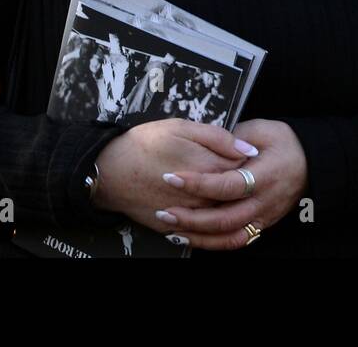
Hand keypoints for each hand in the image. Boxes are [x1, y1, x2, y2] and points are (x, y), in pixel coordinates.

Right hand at [92, 118, 256, 232]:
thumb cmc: (144, 143)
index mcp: (208, 167)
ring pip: (219, 213)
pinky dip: (205, 219)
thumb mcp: (181, 128)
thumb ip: (218, 138)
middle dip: (238, 183)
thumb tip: (250, 150)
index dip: (245, 161)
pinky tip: (201, 204)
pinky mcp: (173, 226)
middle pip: (236, 194)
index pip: (244, 168)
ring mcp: (188, 214)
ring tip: (214, 186)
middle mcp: (202, 196)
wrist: (107, 172)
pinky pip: (199, 229)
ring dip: (223, 202)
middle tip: (227, 170)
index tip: (239, 154)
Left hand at [154, 118, 307, 250]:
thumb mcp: (262, 129)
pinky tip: (190, 237)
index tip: (171, 177)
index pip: (227, 185)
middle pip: (224, 219)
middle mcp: (264, 201)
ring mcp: (263, 217)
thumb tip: (209, 148)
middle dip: (190, 218)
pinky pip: (235, 241)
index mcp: (265, 175)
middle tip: (164, 211)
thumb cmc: (284, 142)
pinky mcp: (261, 225)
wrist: (311, 162)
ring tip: (171, 229)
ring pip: (228, 237)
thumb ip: (234, 138)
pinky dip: (211, 242)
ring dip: (198, 236)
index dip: (198, 183)